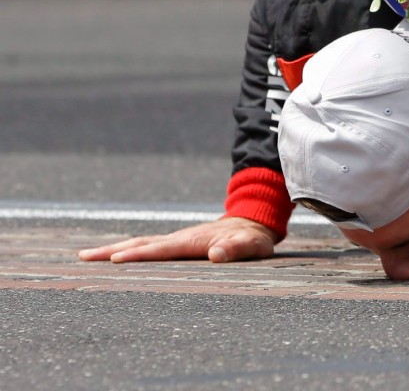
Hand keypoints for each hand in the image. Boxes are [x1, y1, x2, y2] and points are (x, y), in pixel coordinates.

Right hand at [77, 217, 278, 263]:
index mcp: (193, 241)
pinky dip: (128, 250)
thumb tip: (216, 254)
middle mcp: (180, 238)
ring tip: (87, 255)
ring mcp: (177, 239)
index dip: (139, 255)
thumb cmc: (253, 238)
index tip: (114, 259)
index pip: (161, 249)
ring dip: (115, 248)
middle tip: (83, 256)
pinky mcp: (177, 243)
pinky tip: (115, 257)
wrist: (254, 221)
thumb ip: (236, 249)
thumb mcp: (251, 245)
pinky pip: (149, 246)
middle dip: (112, 250)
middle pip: (142, 243)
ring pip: (142, 243)